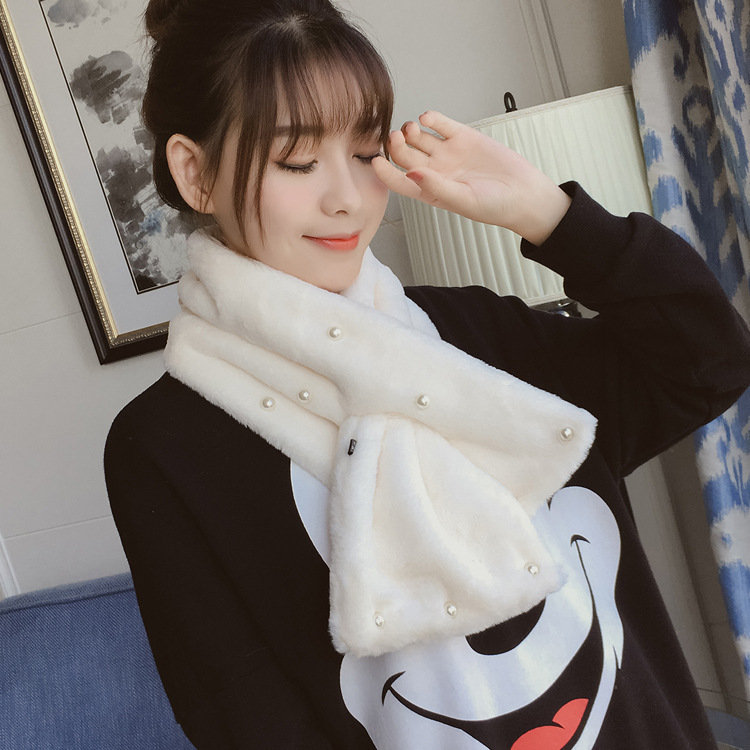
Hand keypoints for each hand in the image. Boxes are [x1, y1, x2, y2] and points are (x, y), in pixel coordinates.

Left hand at [372, 110, 571, 245]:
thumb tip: (410, 173)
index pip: (399, 182)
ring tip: (412, 128)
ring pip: (419, 138)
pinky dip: (432, 119)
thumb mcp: (463, 199)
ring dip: (411, 131)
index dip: (385, 172)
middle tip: (396, 137)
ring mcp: (448, 153)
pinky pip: (441, 125)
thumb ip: (436, 187)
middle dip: (397, 146)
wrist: (525, 194)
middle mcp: (435, 172)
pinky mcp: (463, 137)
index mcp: (430, 192)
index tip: (376, 161)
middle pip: (406, 156)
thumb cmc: (495, 206)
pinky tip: (428, 117)